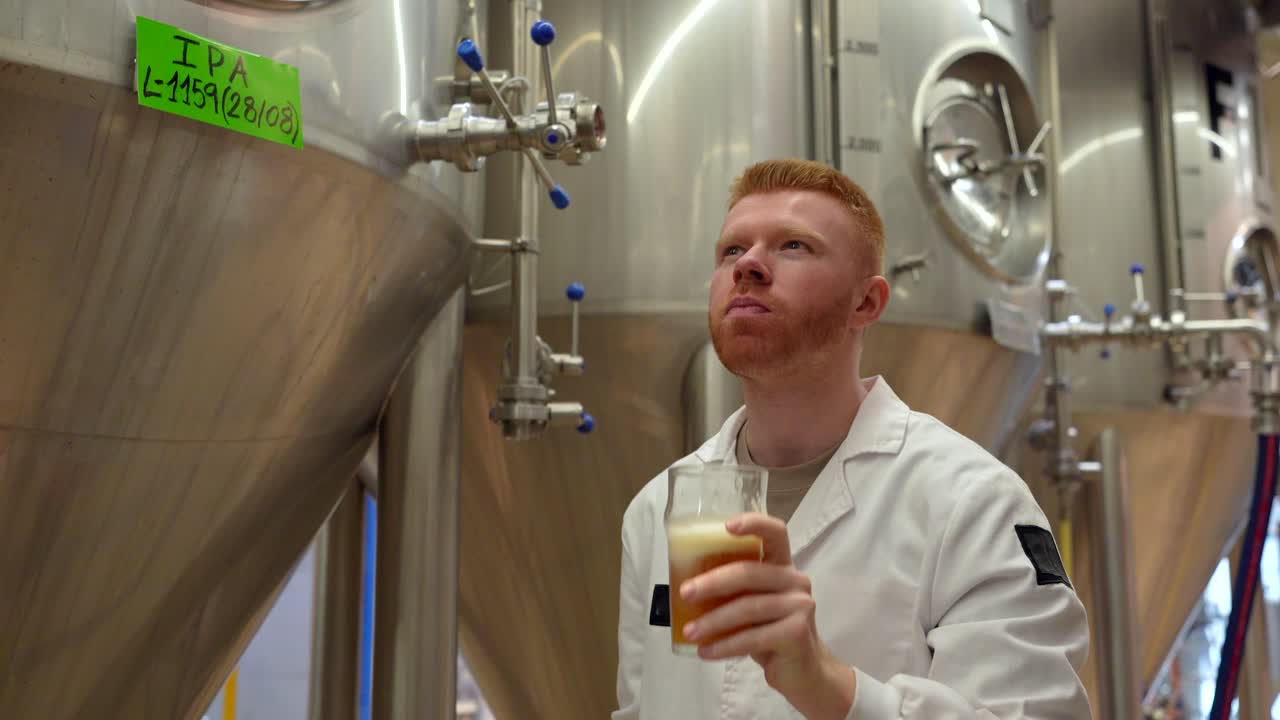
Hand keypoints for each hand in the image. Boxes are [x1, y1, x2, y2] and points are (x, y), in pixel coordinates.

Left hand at [679, 512, 855, 718]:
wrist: (804, 672)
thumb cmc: (770, 633)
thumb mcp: (751, 605)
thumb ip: (732, 591)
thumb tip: (685, 585)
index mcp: (782, 566)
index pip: (775, 533)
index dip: (754, 523)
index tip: (727, 527)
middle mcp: (795, 580)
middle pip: (749, 572)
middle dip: (712, 582)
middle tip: (685, 593)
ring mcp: (800, 606)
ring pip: (748, 607)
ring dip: (713, 621)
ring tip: (689, 632)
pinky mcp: (798, 632)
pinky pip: (753, 637)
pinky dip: (725, 645)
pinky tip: (706, 651)